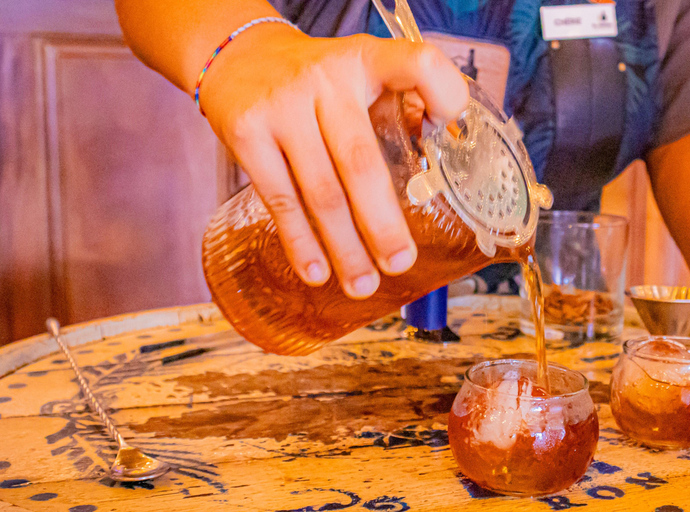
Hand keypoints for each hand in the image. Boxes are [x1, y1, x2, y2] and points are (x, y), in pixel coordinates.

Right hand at [198, 24, 468, 297]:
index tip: (450, 128)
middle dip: (383, 223)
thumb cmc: (314, 77)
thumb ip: (398, 105)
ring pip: (320, 191)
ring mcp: (283, 107)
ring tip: (361, 284)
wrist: (238, 55)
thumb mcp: (358, 71)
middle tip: (400, 263)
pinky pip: (280, 199)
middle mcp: (326, 79)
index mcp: (366, 60)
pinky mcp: (246, 133)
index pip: (415, 64)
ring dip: (344, 247)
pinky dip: (300, 241)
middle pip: (361, 162)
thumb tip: (439, 162)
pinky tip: (317, 271)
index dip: (443, 93)